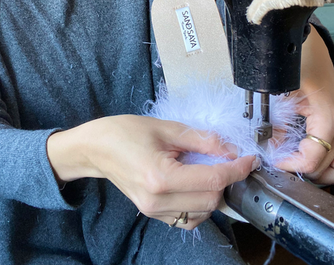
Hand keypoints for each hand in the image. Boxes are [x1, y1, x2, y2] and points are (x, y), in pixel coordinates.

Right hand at [47, 115, 257, 228]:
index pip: (212, 180)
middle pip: (211, 199)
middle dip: (227, 179)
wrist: (96, 148)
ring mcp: (154, 212)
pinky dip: (200, 204)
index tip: (249, 158)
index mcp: (161, 177)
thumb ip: (201, 140)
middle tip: (228, 158)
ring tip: (209, 169)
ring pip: (203, 212)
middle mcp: (158, 201)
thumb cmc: (125, 131)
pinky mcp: (153, 214)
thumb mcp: (165, 128)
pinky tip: (195, 184)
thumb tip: (231, 148)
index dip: (237, 169)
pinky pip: (188, 218)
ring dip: (214, 192)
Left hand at [278, 26, 333, 183]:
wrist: (299, 35)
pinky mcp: (328, 112)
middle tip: (279, 160)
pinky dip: (312, 147)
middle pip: (328, 165)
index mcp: (327, 116)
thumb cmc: (294, 56)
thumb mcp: (279, 90)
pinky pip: (325, 139)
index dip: (290, 164)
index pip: (313, 159)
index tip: (272, 160)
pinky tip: (292, 141)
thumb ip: (274, 120)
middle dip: (302, 166)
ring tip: (287, 155)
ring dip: (311, 161)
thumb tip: (267, 143)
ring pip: (331, 156)